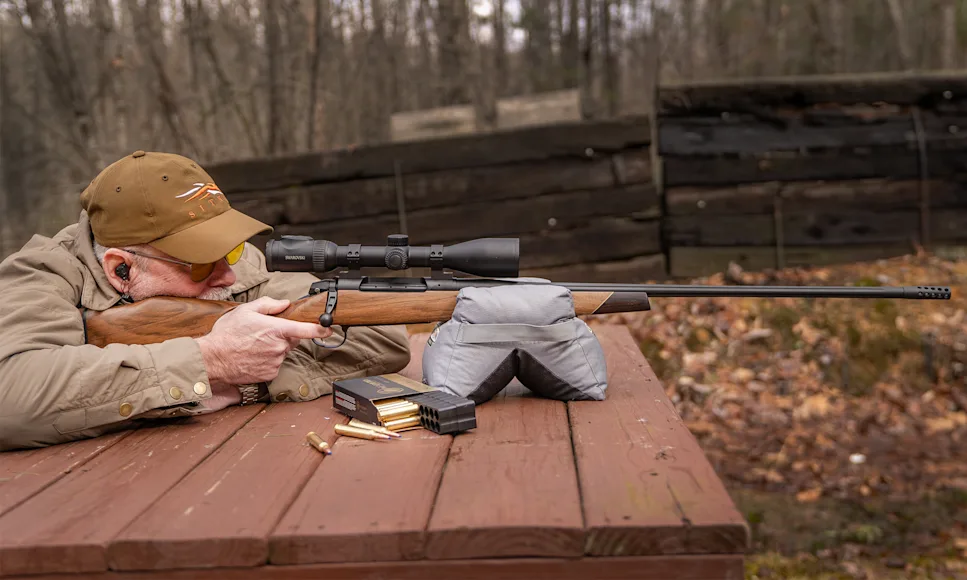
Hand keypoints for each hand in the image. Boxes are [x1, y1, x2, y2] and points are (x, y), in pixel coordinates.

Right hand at [195, 297, 331, 386]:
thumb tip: (284, 304)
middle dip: (283, 335)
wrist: (213, 359)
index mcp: (276, 330)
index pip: (305, 330)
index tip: (329, 329)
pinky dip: (268, 360)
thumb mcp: (245, 310)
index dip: (321, 329)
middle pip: (292, 340)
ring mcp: (275, 362)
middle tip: (263, 333)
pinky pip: (275, 365)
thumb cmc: (227, 334)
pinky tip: (253, 356)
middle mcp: (279, 347)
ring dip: (274, 348)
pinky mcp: (270, 374)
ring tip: (253, 345)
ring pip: (282, 353)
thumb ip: (268, 305)